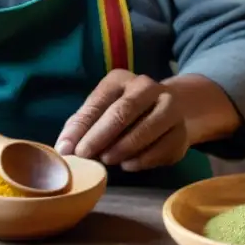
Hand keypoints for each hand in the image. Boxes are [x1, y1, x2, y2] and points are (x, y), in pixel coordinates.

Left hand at [54, 70, 188, 171]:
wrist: (167, 113)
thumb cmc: (123, 114)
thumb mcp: (100, 111)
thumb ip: (81, 126)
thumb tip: (64, 150)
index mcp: (120, 80)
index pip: (99, 101)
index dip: (82, 127)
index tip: (69, 149)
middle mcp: (147, 87)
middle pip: (123, 111)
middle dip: (101, 136)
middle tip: (85, 156)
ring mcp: (169, 107)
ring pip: (146, 129)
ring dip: (122, 148)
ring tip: (106, 160)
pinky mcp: (180, 131)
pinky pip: (162, 147)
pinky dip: (142, 159)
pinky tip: (127, 165)